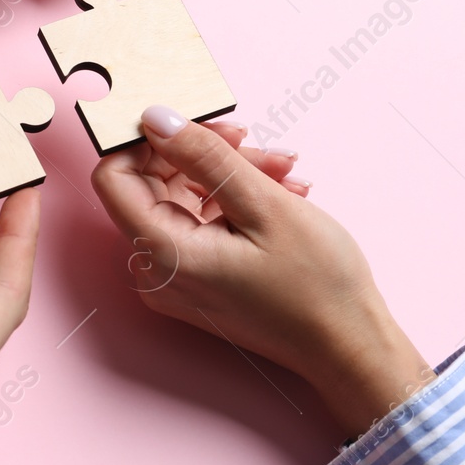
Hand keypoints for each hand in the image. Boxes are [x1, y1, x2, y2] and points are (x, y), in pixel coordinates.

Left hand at [91, 106, 428, 436]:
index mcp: (162, 253)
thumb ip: (204, 156)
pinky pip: (202, 221)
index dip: (144, 140)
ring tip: (283, 169)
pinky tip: (280, 190)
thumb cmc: (316, 286)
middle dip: (202, 152)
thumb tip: (154, 118)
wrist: (350, 346)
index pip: (114, 176)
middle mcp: (157, 269)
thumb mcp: (264, 205)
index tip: (187, 118)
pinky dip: (236, 198)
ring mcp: (177, 276)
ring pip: (184, 197)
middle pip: (153, 183)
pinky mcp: (199, 277)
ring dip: (230, 172)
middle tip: (250, 139)